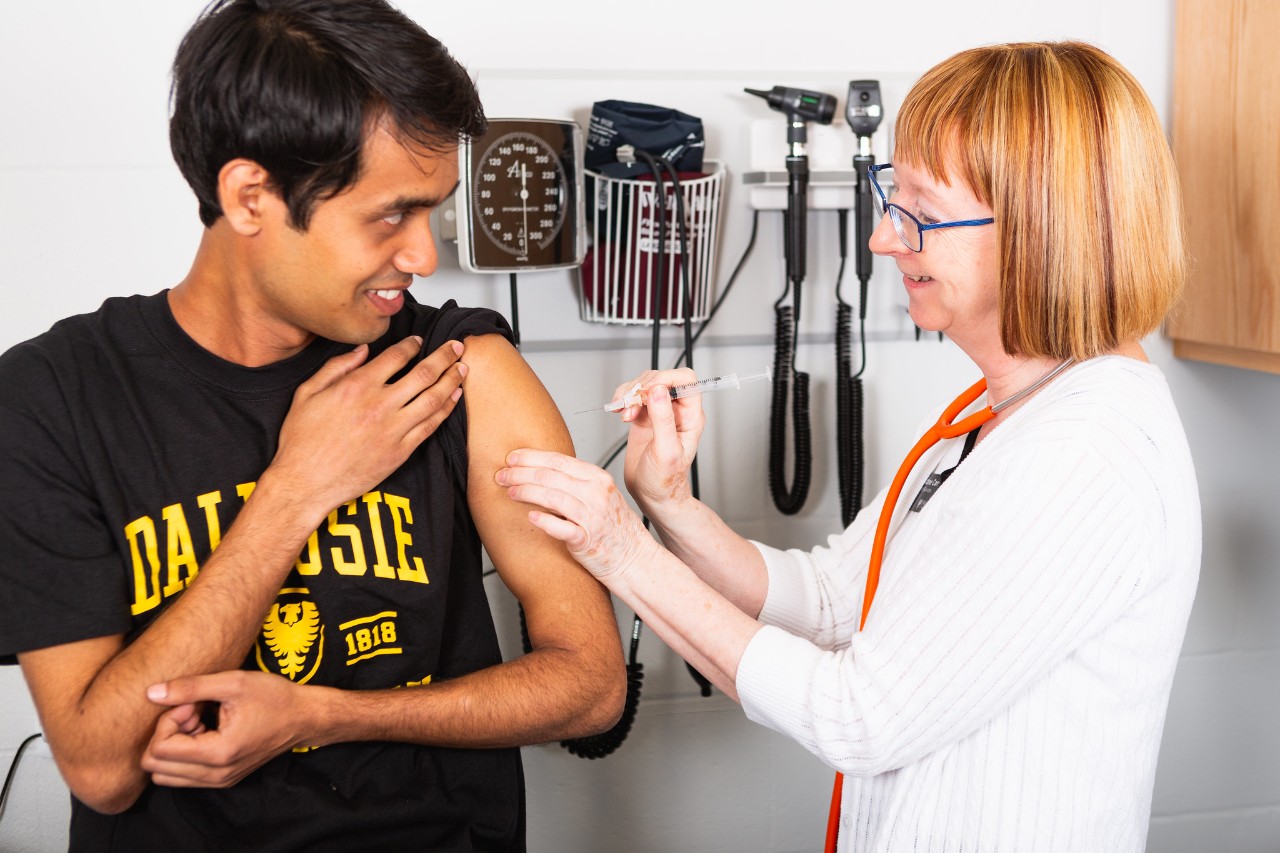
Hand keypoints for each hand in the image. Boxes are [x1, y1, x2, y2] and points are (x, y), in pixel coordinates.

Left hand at [142, 671, 307, 788]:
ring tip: (198, 722)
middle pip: (156, 768)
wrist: (304, 717)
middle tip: (192, 712)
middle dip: (167, 735)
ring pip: (165, 775)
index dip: (168, 720)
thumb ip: (190, 688)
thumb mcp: (233, 682)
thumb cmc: (274, 698)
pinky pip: (183, 775)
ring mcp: (219, 780)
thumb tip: (152, 693)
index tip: (192, 703)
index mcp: (218, 754)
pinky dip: (184, 753)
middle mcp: (216, 775)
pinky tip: (205, 730)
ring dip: (174, 746)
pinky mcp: (222, 779)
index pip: (159, 750)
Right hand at [267, 337, 465, 515]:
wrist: (305, 483)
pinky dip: (446, 409)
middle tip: (456, 346)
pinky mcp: (401, 451)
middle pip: (424, 373)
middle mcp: (380, 405)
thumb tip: (362, 350)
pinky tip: (454, 397)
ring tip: (463, 368)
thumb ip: (336, 367)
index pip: (396, 357)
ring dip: (452, 380)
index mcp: (356, 386)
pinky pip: (431, 426)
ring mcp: (393, 429)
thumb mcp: (306, 393)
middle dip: (444, 356)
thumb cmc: (301, 441)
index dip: (412, 345)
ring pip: (434, 398)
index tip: (420, 341)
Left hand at [496, 449, 658, 586]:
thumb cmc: (614, 528)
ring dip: (526, 492)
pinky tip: (531, 517)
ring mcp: (593, 517)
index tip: (512, 458)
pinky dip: (545, 521)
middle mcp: (596, 494)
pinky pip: (562, 528)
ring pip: (553, 497)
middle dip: (521, 473)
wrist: (634, 559)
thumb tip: (540, 471)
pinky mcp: (587, 541)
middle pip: (551, 476)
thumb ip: (576, 482)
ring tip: (510, 492)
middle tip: (502, 475)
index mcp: (598, 479)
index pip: (558, 460)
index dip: (531, 457)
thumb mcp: (601, 495)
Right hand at [612, 370, 704, 516]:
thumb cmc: (665, 481)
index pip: (686, 380)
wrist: (651, 496)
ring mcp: (660, 412)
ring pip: (645, 385)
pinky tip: (620, 413)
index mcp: (691, 416)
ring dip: (630, 393)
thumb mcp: (665, 452)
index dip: (666, 378)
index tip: (648, 390)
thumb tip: (658, 390)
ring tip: (623, 413)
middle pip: (662, 378)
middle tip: (631, 404)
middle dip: (642, 387)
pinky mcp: (644, 417)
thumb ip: (663, 420)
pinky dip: (623, 399)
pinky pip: (633, 396)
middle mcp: (677, 411)